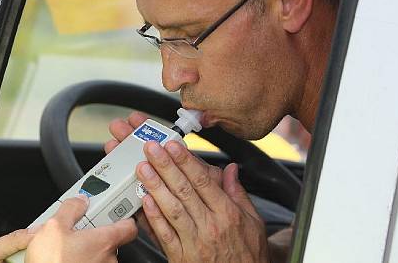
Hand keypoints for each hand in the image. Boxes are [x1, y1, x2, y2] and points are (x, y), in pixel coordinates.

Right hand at [25, 195, 137, 262]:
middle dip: (94, 234)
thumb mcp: (54, 227)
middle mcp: (108, 259)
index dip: (123, 218)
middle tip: (77, 230)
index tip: (115, 212)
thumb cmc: (52, 262)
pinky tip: (65, 258)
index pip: (129, 227)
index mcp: (105, 241)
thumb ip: (71, 209)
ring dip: (86, 250)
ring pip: (99, 255)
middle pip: (110, 240)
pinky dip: (81, 260)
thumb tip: (80, 201)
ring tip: (65, 247)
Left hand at [136, 140, 268, 261]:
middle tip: (151, 149)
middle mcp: (210, 226)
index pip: (203, 181)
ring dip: (155, 186)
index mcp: (228, 214)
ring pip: (172, 209)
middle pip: (184, 190)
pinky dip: (153, 217)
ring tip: (143, 169)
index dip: (186, 161)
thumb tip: (231, 169)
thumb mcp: (254, 222)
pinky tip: (145, 201)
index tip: (173, 146)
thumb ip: (239, 194)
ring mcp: (194, 243)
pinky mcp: (180, 257)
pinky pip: (164, 234)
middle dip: (166, 166)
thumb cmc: (248, 255)